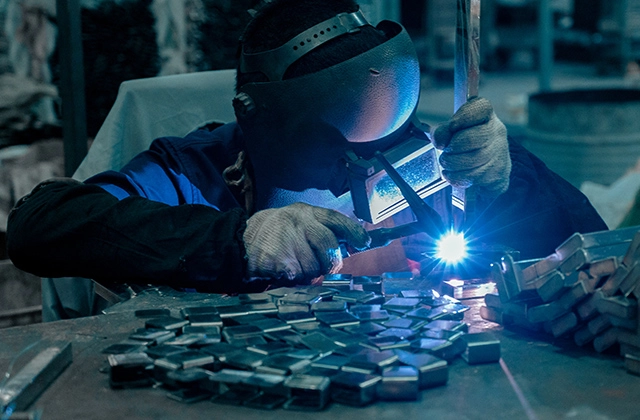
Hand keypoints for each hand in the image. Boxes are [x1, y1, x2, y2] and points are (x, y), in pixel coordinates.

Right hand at [243, 203, 369, 282]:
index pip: (336, 219)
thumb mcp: (299, 223)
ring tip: (294, 263)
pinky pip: (298, 277)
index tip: (364, 242)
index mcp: (306, 213)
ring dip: (309, 272)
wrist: (241, 241)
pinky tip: (284, 270)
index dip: (353, 231)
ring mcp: (287, 240)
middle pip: (329, 246)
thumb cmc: (278, 234)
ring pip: (314, 267)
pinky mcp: (278, 260)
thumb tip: (356, 245)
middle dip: (331, 261)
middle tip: (325, 266)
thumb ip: (324, 231)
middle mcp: (298, 222)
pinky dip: (294, 279)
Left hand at [430, 97, 510, 197]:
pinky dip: (455, 177)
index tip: (451, 126)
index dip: (463, 117)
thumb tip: (440, 141)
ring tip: (447, 163)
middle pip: (470, 138)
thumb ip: (442, 131)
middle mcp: (496, 131)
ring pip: (471, 160)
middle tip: (445, 151)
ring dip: (451, 163)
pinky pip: (471, 177)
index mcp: (485, 114)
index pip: (480, 108)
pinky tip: (452, 173)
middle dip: (452, 147)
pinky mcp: (497, 173)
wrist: (486, 165)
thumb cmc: (465, 143)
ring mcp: (499, 153)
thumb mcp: (451, 130)